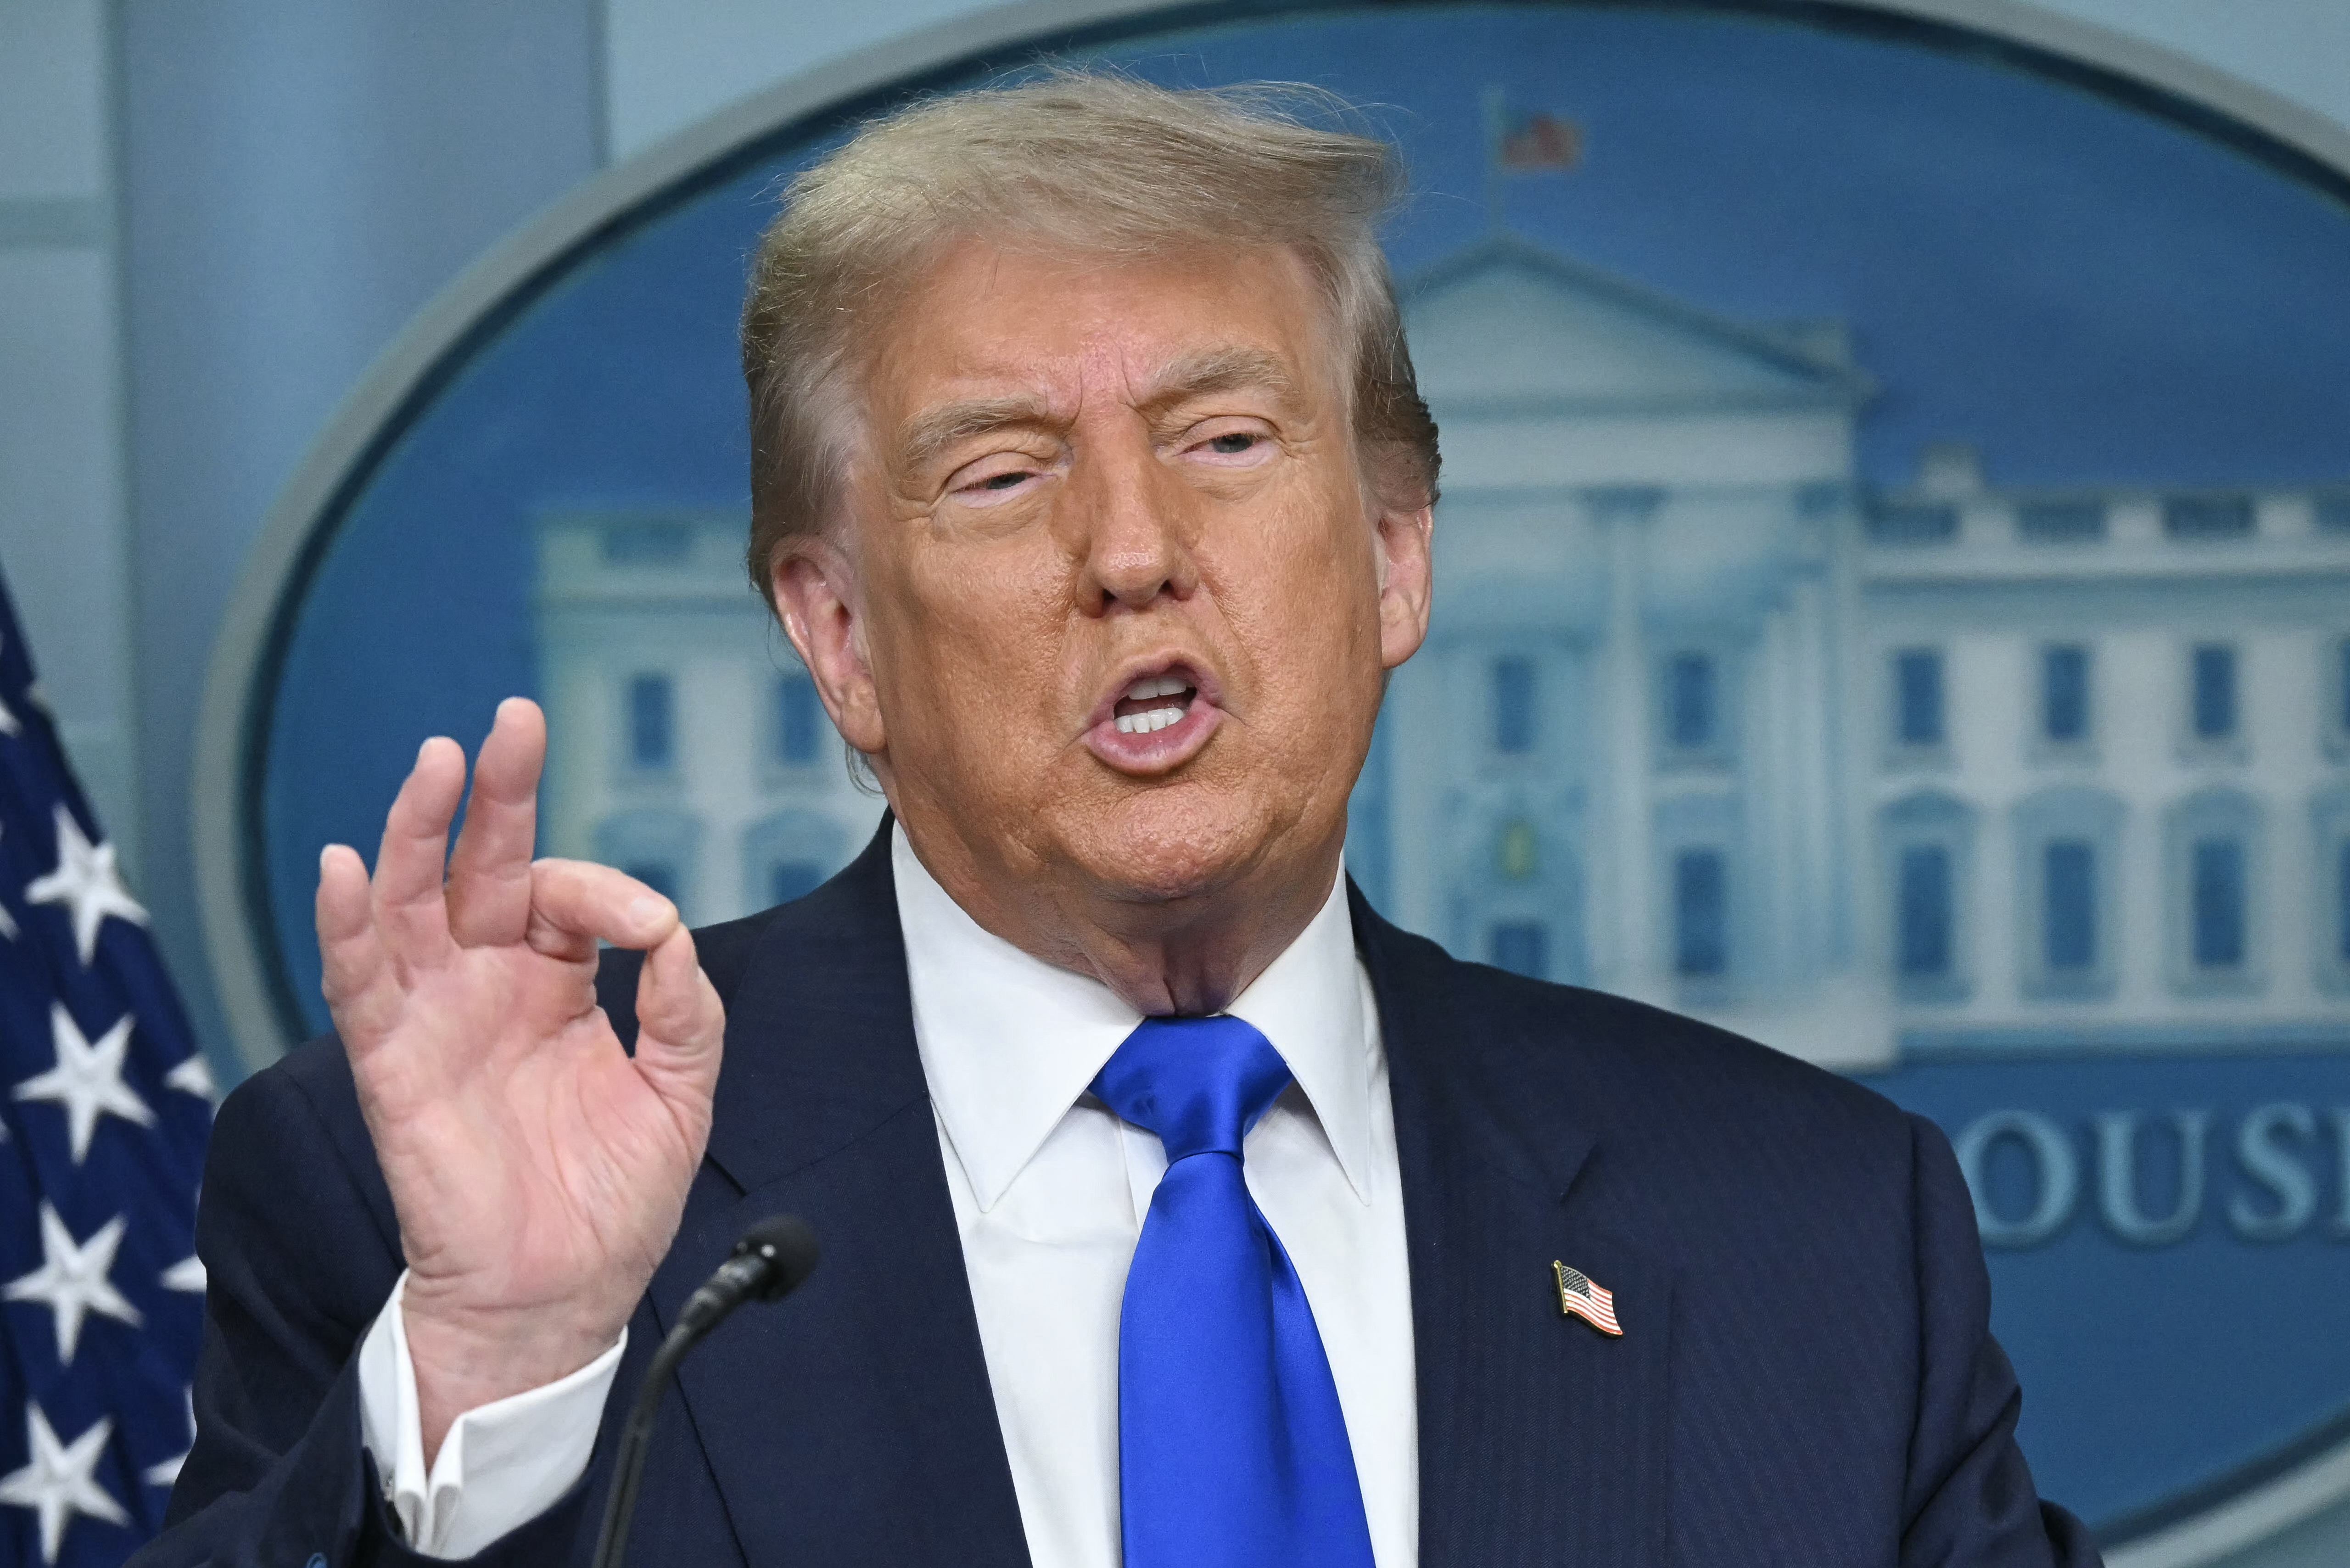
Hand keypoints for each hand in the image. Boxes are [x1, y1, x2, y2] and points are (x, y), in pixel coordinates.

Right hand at [316, 698, 724, 1460]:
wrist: (562, 1295)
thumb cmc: (613, 1200)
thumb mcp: (680, 1092)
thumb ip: (684, 1007)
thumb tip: (668, 929)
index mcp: (555, 984)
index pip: (567, 896)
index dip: (606, 892)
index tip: (644, 927)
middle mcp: (489, 985)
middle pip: (481, 865)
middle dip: (496, 791)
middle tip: (513, 721)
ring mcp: (437, 1017)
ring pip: (410, 902)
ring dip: (415, 830)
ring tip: (435, 764)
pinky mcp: (394, 1064)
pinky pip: (360, 983)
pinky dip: (346, 923)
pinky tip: (343, 866)